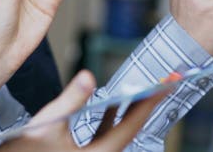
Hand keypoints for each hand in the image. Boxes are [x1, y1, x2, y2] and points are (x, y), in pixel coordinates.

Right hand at [0, 70, 166, 151]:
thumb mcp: (46, 124)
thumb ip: (70, 100)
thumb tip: (88, 75)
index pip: (131, 125)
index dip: (150, 103)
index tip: (166, 86)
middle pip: (129, 129)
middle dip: (144, 105)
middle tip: (163, 84)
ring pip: (118, 133)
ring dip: (128, 111)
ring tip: (142, 90)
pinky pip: (105, 136)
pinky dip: (111, 119)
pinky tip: (110, 104)